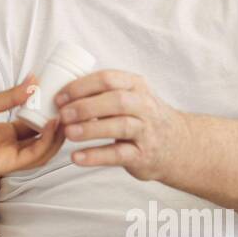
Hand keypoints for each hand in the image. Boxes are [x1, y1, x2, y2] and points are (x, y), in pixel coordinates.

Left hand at [0, 78, 65, 178]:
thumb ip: (11, 96)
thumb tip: (34, 80)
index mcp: (6, 132)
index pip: (35, 124)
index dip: (48, 114)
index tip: (60, 99)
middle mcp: (11, 146)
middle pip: (43, 139)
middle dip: (58, 125)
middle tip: (69, 108)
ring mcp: (10, 156)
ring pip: (43, 150)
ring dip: (56, 135)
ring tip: (65, 116)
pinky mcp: (6, 165)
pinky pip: (32, 157)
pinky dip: (45, 143)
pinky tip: (51, 126)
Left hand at [56, 69, 189, 181]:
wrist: (177, 145)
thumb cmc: (142, 117)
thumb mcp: (131, 96)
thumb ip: (103, 92)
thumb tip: (62, 93)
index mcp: (136, 86)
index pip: (108, 79)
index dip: (81, 86)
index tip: (60, 96)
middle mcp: (144, 106)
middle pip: (116, 101)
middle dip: (85, 106)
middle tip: (62, 114)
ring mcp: (146, 131)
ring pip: (119, 126)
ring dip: (90, 129)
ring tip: (68, 133)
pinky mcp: (143, 155)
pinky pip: (119, 155)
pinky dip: (96, 156)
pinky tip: (77, 157)